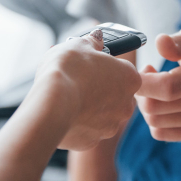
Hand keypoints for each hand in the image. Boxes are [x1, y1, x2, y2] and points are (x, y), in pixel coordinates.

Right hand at [31, 30, 139, 150]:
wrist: (51, 104)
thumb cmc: (69, 70)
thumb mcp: (80, 44)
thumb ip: (92, 42)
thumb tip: (97, 38)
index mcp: (130, 78)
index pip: (125, 71)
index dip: (108, 67)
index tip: (94, 65)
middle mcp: (126, 105)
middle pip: (115, 95)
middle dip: (100, 89)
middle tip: (79, 80)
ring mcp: (109, 126)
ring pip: (101, 115)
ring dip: (88, 107)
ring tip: (68, 97)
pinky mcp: (91, 142)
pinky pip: (86, 130)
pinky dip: (76, 123)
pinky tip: (63, 113)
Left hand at [136, 25, 180, 140]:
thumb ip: (179, 41)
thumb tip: (159, 43)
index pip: (168, 87)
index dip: (143, 81)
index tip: (139, 69)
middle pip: (156, 108)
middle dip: (140, 91)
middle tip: (146, 75)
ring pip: (154, 122)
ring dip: (145, 105)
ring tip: (155, 87)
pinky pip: (161, 133)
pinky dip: (154, 119)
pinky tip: (161, 102)